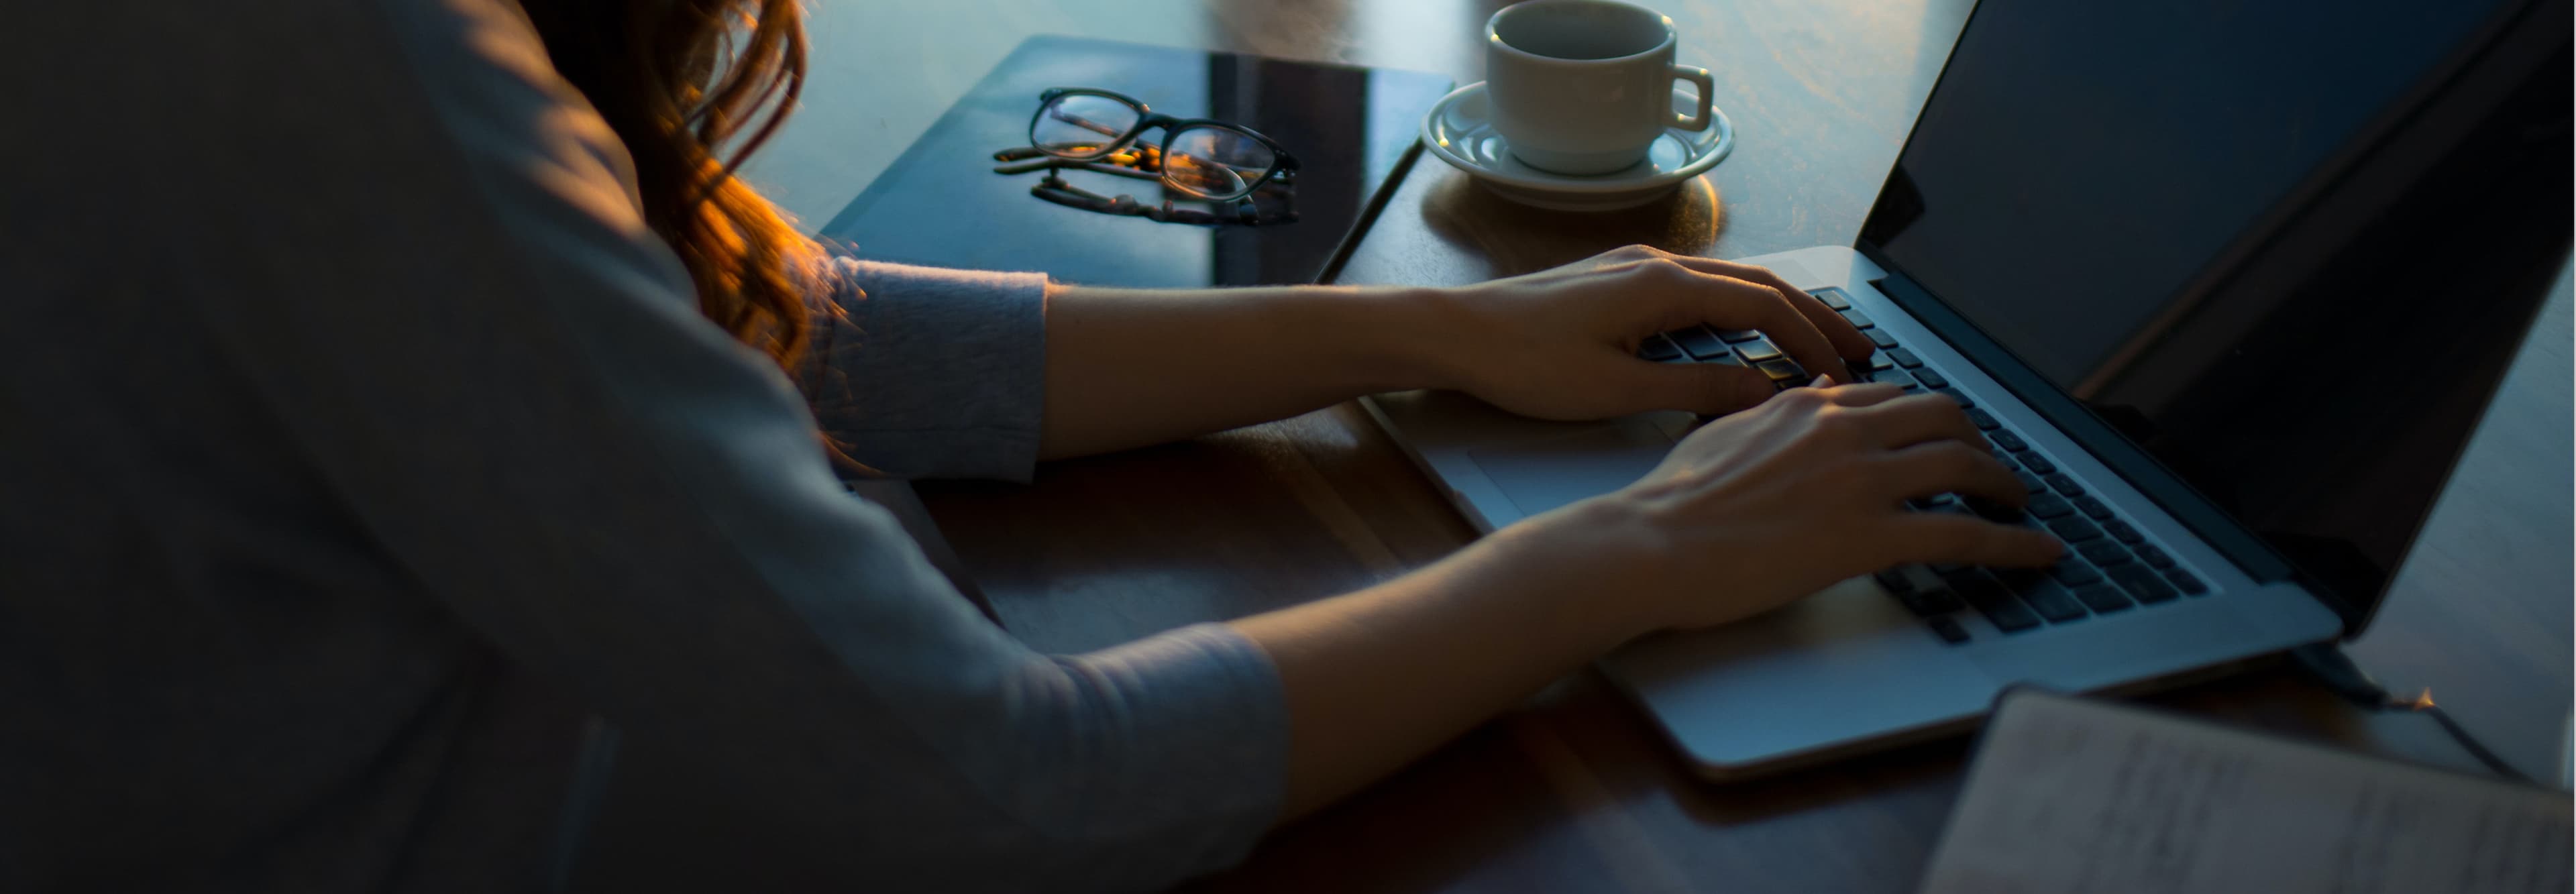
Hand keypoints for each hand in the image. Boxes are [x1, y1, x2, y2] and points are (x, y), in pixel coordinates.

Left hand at [1430, 245, 1878, 419]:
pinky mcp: (1617, 280)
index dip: (1813, 341)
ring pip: (1730, 282)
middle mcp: (1657, 265)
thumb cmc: (1523, 363)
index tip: (1847, 374)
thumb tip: (1764, 394)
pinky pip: (1698, 288)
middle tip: (1862, 349)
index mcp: (1664, 286)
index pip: (1764, 307)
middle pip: (1759, 284)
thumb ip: (1695, 391)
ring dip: (1779, 310)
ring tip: (1817, 342)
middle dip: (1815, 316)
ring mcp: (1635, 268)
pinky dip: (1738, 309)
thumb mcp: (1616, 391)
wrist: (1454, 333)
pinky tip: (1745, 335)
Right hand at [1517, 381, 2062, 632]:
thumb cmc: (1669, 503)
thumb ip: (1766, 420)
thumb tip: (1787, 410)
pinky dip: (2014, 543)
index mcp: (1806, 406)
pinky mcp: (1870, 535)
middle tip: (1989, 468)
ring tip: (2019, 506)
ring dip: (2005, 485)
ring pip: (1965, 463)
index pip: (1891, 396)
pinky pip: (1965, 533)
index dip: (1928, 417)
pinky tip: (2039, 553)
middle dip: (1978, 439)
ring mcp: (1861, 480)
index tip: (1942, 436)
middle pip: (1943, 416)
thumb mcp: (1719, 435)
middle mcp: (1843, 430)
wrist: (1650, 545)